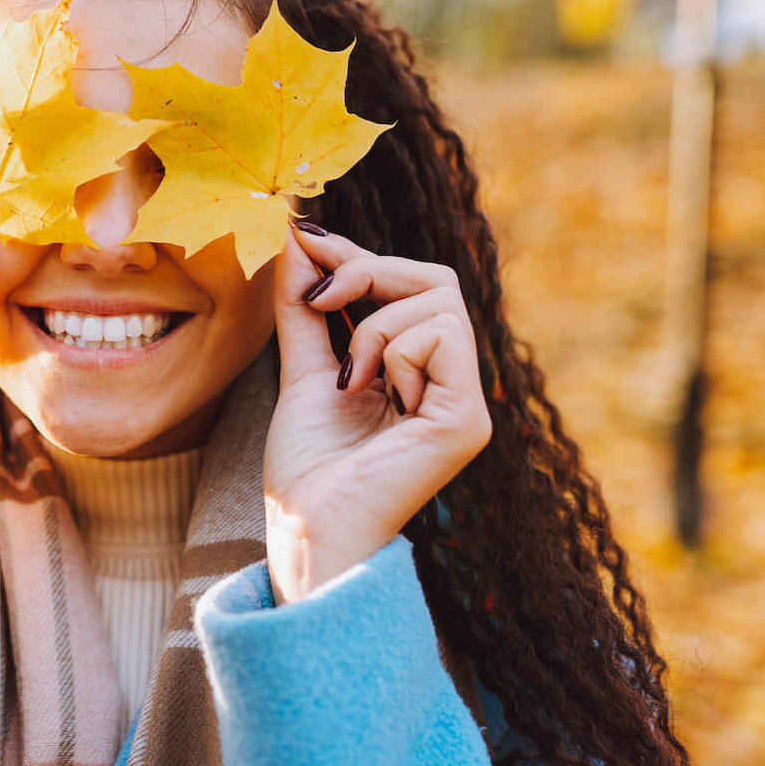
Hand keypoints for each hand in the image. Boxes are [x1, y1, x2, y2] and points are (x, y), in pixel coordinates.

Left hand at [261, 220, 492, 603]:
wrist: (307, 530)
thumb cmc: (307, 468)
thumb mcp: (302, 369)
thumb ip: (304, 307)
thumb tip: (296, 235)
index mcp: (419, 372)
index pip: (409, 285)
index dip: (358, 254)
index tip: (304, 236)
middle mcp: (451, 383)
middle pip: (434, 278)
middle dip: (368, 271)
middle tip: (320, 296)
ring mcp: (466, 401)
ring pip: (437, 301)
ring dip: (374, 324)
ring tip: (348, 378)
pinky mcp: (468, 419)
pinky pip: (440, 336)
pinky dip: (392, 352)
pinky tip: (372, 396)